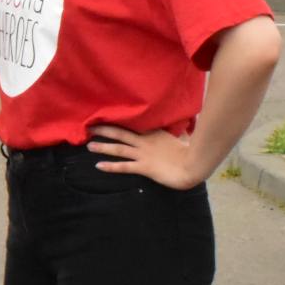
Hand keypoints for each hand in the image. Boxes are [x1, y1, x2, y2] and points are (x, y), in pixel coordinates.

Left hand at [87, 124, 202, 188]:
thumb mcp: (181, 139)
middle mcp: (146, 142)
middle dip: (104, 130)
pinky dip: (111, 166)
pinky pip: (124, 166)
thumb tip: (181, 129)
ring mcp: (144, 154)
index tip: (105, 116)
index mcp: (154, 133)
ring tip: (89, 146)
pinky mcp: (144, 167)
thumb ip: (176, 133)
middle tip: (89, 127)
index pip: (133, 124)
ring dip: (103, 147)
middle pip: (120, 133)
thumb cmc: (190, 153)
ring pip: (119, 149)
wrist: (195, 166)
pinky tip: (99, 165)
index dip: (118, 121)